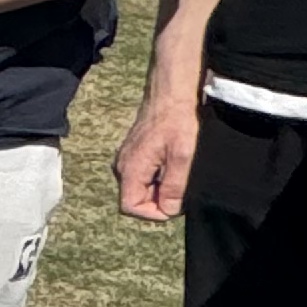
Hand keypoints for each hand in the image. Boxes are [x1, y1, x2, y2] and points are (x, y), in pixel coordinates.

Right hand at [114, 87, 199, 221]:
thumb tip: (169, 210)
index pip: (130, 207)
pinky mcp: (135, 152)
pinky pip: (144, 174)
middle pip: (136, 198)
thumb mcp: (183, 157)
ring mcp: (127, 158)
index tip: (176, 205)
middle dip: (160, 200)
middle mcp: (123, 166)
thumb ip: (175, 187)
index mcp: (130, 169)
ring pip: (141, 187)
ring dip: (161, 187)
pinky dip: (159, 176)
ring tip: (180, 172)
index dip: (153, 213)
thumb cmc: (177, 121)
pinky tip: (174, 162)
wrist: (171, 94)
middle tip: (183, 187)